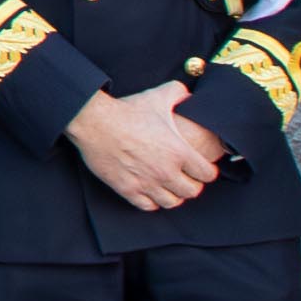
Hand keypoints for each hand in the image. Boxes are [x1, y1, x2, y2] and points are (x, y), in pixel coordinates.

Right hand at [72, 81, 224, 210]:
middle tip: (186, 177)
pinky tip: (149, 190)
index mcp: (179, 152)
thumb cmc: (126, 111)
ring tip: (169, 187)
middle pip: (192, 192)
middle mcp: (166, 172)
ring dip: (173, 195)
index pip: (207, 175)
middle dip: (192, 184)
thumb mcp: (158, 97)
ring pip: (172, 202)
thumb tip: (190, 95)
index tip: (202, 168)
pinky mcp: (127, 189)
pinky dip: (151, 201)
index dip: (207, 171)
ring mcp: (146, 183)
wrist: (94, 122)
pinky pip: (148, 206)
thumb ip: (179, 94)